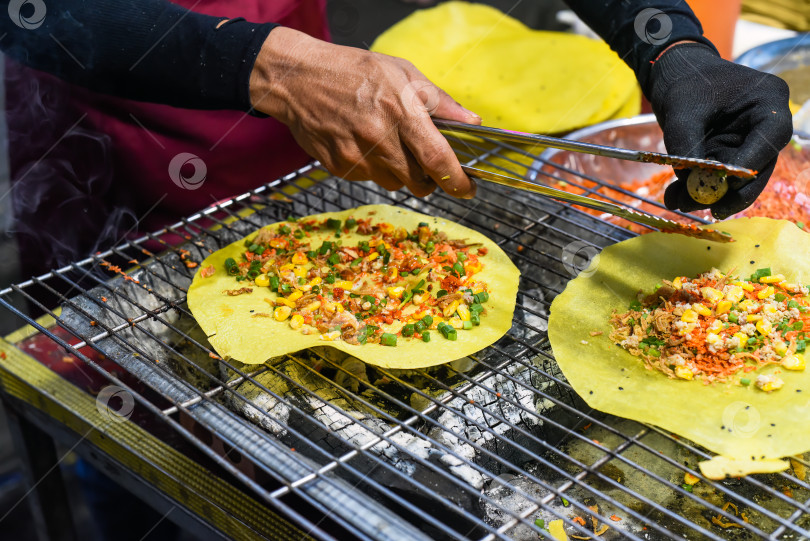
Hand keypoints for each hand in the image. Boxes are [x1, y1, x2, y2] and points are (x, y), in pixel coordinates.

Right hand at [249, 27, 480, 197]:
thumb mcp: (402, 72)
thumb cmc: (354, 71)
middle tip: (426, 164)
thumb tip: (472, 121)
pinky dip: (374, 167)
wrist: (297, 79)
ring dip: (400, 172)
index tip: (468, 189)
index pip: (437, 159)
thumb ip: (439, 101)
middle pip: (418, 182)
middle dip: (429, 179)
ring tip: (388, 143)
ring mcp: (357, 156)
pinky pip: (369, 179)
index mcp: (401, 111)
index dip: (457, 181)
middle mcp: (379, 138)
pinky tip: (364, 143)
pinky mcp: (339, 168)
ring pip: (394, 183)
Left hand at [647, 43, 792, 218]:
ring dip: (707, 195)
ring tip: (676, 203)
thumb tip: (689, 182)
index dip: (749, 164)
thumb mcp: (682, 111)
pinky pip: (717, 177)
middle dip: (731, 192)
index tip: (725, 185)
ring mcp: (747, 142)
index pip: (770, 138)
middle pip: (757, 167)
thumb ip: (686, 144)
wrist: (674, 75)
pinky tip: (674, 197)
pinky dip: (695, 188)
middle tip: (709, 211)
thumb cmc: (685, 82)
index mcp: (767, 101)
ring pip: (736, 178)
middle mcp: (764, 125)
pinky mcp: (728, 154)